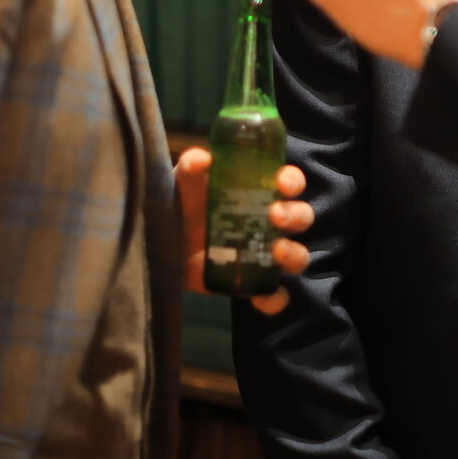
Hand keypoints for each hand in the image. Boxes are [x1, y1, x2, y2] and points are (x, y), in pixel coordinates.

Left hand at [175, 146, 312, 314]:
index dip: (293, 180)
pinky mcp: (249, 285)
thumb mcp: (180, 183)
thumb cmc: (176, 205)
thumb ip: (189, 168)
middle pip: (302, 217)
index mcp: (258, 192)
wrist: (155, 247)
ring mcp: (262, 255)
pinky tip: (261, 298)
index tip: (282, 182)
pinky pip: (274, 295)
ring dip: (294, 253)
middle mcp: (268, 223)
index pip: (289, 183)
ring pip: (298, 256)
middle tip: (275, 215)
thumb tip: (203, 158)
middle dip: (296, 215)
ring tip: (276, 251)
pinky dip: (274, 299)